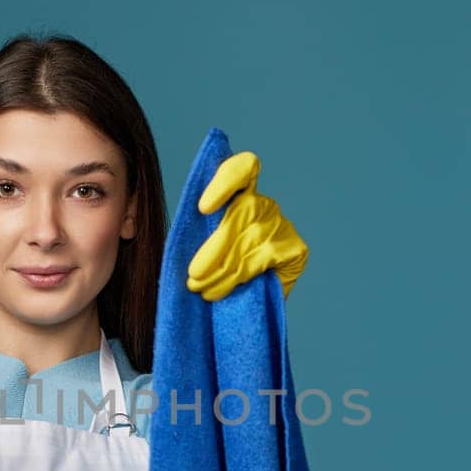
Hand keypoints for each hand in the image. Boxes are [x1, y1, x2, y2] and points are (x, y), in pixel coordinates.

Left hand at [187, 150, 307, 301]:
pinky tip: (219, 290)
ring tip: (200, 288)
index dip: (225, 181)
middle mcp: (264, 204)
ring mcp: (282, 224)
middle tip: (193, 276)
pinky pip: (262, 259)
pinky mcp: (296, 248)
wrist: (247, 303)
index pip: (243, 168)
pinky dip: (237, 277)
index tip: (203, 208)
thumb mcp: (202, 246)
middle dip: (214, 247)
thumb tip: (175, 238)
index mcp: (240, 193)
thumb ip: (196, 233)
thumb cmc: (217, 269)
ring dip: (221, 269)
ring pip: (249, 240)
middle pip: (243, 211)